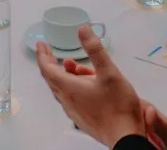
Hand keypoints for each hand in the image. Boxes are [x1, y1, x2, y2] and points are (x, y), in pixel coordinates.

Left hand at [36, 26, 147, 147]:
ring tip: (68, 64)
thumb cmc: (118, 107)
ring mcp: (74, 111)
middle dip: (49, 63)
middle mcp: (68, 100)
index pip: (47, 69)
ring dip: (61, 74)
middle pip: (51, 79)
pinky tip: (83, 84)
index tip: (41, 44)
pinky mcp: (82, 118)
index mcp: (69, 88)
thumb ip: (95, 50)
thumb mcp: (109, 72)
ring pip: (61, 89)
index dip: (42, 55)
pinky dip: (71, 86)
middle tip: (49, 51)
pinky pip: (70, 98)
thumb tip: (83, 30)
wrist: (125, 137)